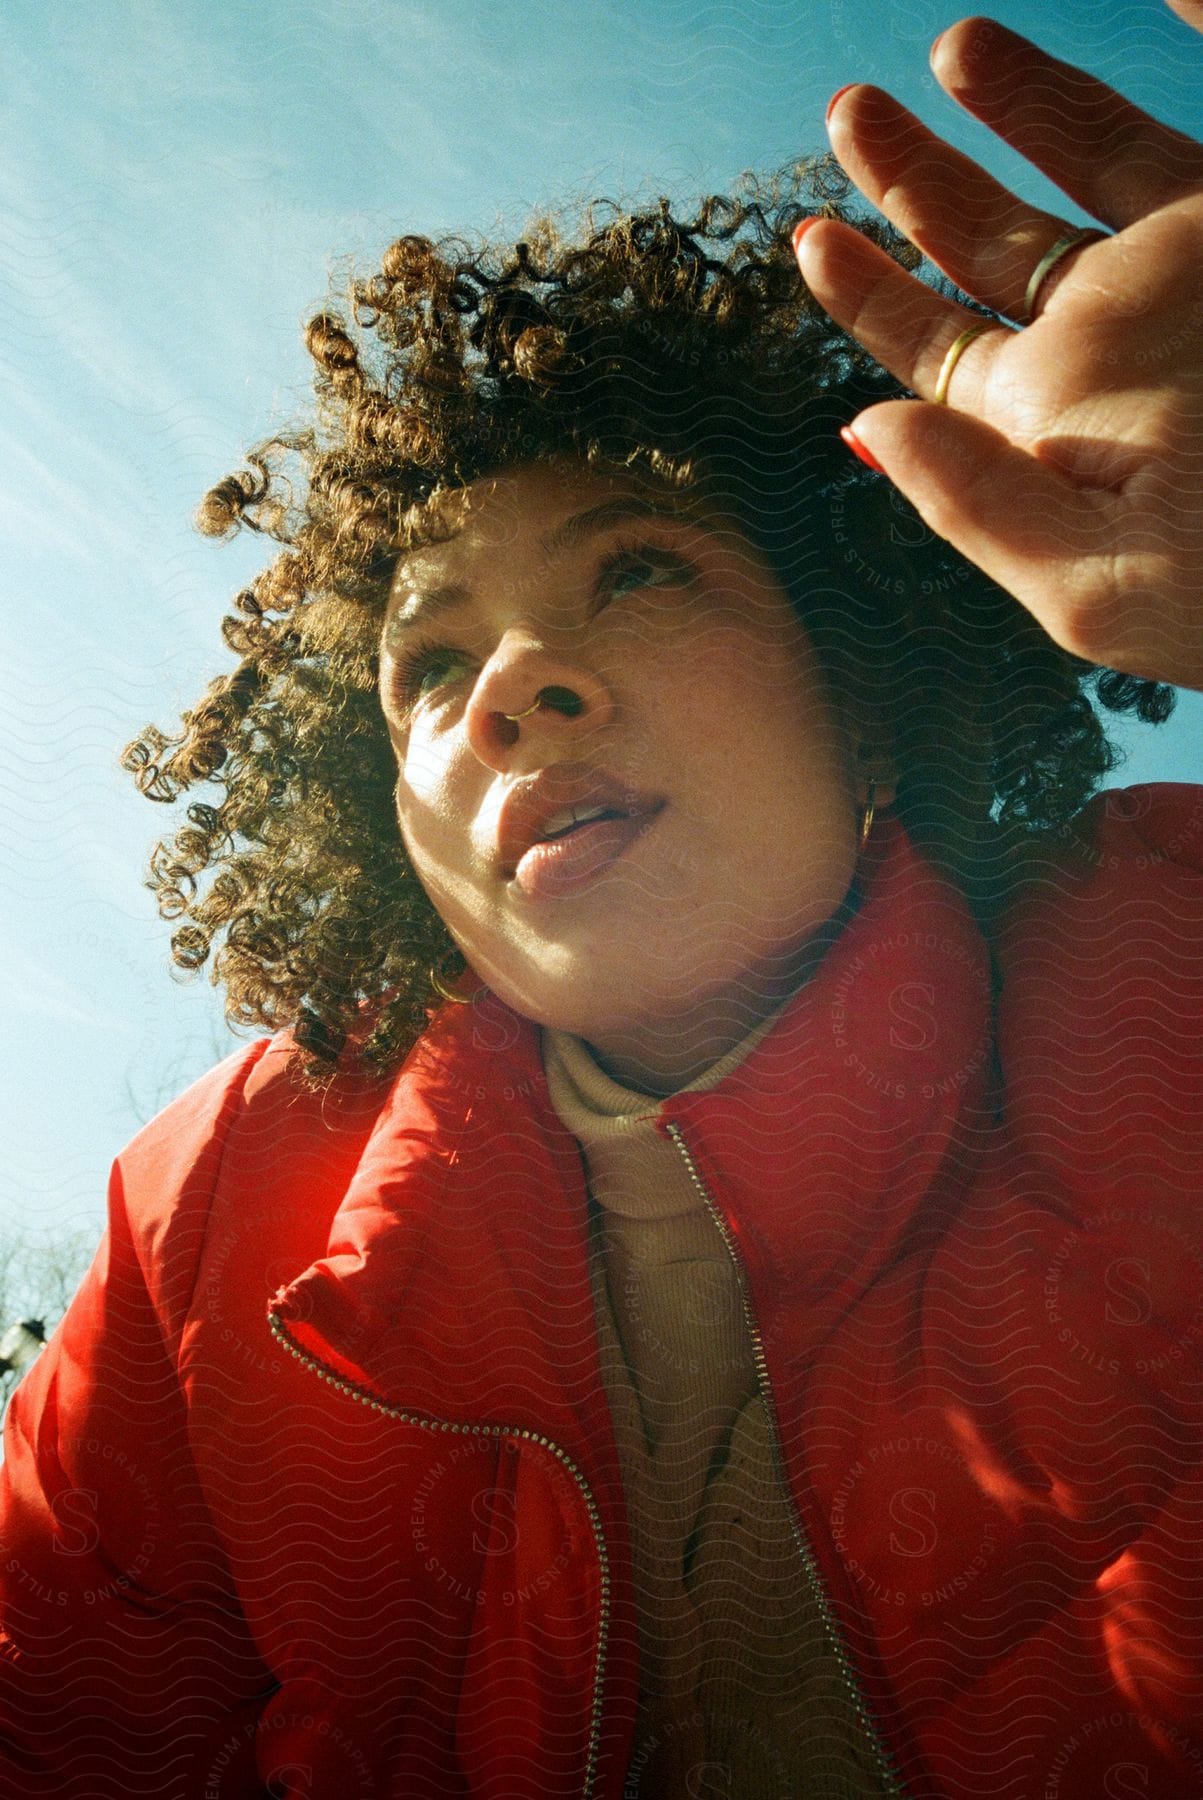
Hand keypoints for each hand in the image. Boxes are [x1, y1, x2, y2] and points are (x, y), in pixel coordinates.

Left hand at [795, 6, 1202, 691]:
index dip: (870, 295)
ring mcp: (1178, 276)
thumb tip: (862, 427)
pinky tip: (1081, 31)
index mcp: (1048, 428)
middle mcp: (1106, 343)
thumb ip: (974, 508)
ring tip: (947, 50)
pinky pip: (1166, 136)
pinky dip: (1122, 76)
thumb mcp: (1093, 585)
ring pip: (1078, 168)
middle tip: (850, 112)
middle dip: (915, 178)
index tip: (810, 238)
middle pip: (988, 246)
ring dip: (1010, 105)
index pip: (937, 352)